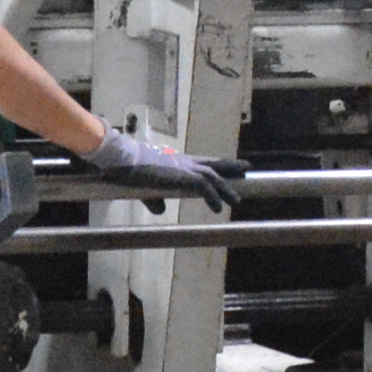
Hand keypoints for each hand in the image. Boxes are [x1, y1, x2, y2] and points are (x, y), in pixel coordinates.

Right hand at [87, 121, 238, 207]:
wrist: (125, 162)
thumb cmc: (132, 171)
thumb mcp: (146, 189)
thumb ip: (155, 199)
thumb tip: (161, 209)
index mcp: (177, 162)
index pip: (202, 163)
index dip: (217, 165)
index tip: (229, 167)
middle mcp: (184, 162)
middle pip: (213, 164)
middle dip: (230, 167)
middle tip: (246, 168)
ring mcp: (185, 168)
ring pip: (213, 177)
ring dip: (226, 189)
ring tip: (237, 200)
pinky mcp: (183, 176)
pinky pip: (204, 187)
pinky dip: (213, 197)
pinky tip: (218, 208)